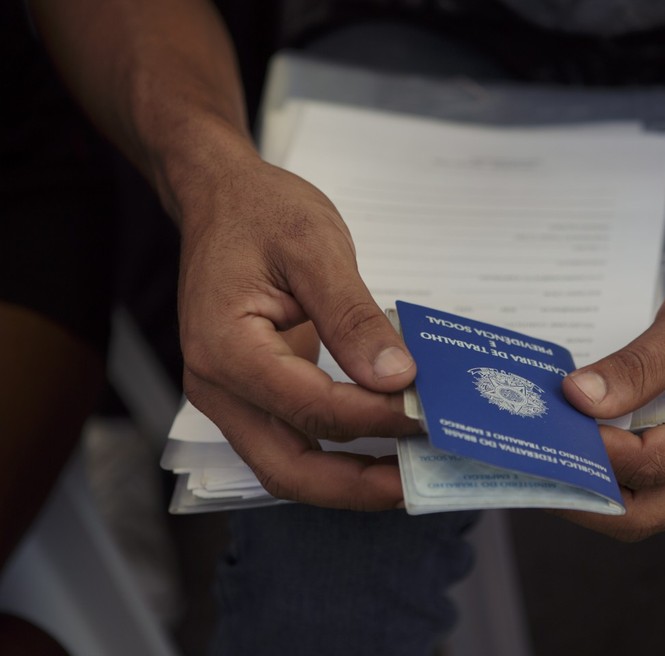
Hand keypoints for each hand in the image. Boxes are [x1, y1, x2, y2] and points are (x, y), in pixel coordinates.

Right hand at [178, 155, 418, 509]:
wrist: (221, 199)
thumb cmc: (261, 212)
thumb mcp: (315, 247)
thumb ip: (353, 317)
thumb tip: (395, 377)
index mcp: (225, 347)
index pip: (310, 406)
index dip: (375, 417)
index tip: (428, 413)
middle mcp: (216, 385)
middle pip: (286, 467)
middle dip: (356, 486)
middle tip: (417, 486)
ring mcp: (229, 396)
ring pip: (286, 467)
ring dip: (347, 482)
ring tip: (408, 478)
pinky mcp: (251, 395)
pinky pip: (292, 442)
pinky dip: (336, 456)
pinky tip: (381, 449)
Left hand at [561, 257, 664, 540]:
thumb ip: (638, 365)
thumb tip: (578, 399)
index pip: (648, 465)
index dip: (591, 451)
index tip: (543, 425)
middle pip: (640, 512)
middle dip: (579, 492)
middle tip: (525, 459)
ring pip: (641, 507)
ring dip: (590, 487)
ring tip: (541, 454)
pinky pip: (648, 486)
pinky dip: (608, 473)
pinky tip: (574, 446)